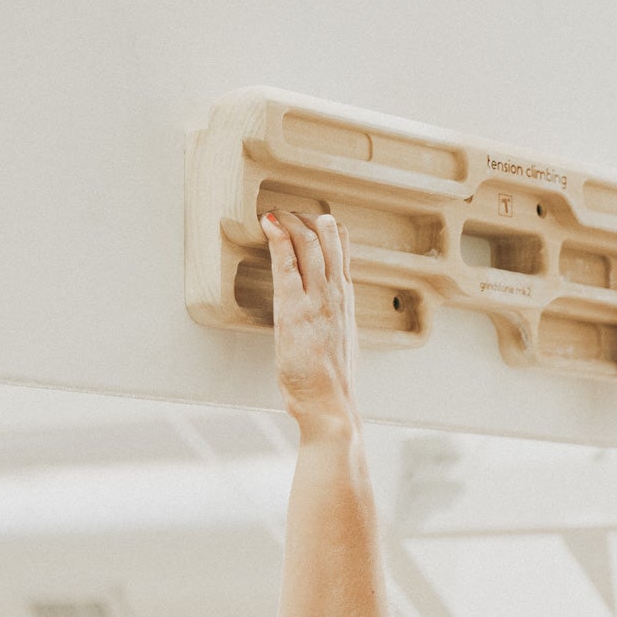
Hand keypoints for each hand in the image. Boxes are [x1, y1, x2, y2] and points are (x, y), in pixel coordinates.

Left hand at [260, 211, 357, 434]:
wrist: (330, 405)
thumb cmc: (331, 383)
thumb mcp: (339, 343)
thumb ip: (331, 321)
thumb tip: (321, 317)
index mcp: (347, 301)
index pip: (343, 250)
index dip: (326, 229)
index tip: (308, 220)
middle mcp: (337, 295)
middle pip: (329, 238)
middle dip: (306, 218)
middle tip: (287, 211)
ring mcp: (318, 300)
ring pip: (310, 244)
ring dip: (290, 221)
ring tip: (274, 213)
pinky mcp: (295, 309)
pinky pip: (288, 264)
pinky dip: (278, 239)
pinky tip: (268, 224)